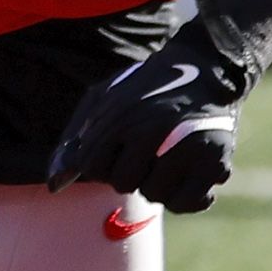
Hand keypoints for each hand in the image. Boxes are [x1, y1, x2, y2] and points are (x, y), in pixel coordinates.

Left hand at [45, 0, 271, 215]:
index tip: (118, 148)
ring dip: (157, 185)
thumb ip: (74, 141)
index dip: (101, 163)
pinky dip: (187, 198)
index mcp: (120, 116)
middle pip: (123, 183)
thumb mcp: (103, 101)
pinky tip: (188, 179)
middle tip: (146, 153)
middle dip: (129, 173)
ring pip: (154, 195)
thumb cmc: (146, 89)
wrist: (208, 68)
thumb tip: (54, 186)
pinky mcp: (217, 160)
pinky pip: (188, 202)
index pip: (92, 167)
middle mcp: (153, 130)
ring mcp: (187, 146)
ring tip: (167, 160)